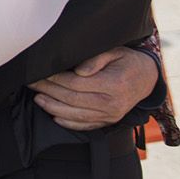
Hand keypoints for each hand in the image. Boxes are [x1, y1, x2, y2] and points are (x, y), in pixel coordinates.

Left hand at [28, 47, 159, 130]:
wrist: (147, 79)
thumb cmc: (127, 61)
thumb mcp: (115, 52)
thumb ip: (96, 59)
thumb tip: (78, 71)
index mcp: (114, 84)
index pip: (76, 83)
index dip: (55, 79)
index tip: (40, 73)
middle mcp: (112, 103)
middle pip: (72, 99)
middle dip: (48, 91)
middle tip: (32, 83)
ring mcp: (110, 116)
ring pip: (75, 115)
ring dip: (53, 108)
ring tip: (37, 98)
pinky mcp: (108, 122)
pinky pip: (84, 126)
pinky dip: (67, 122)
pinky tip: (53, 115)